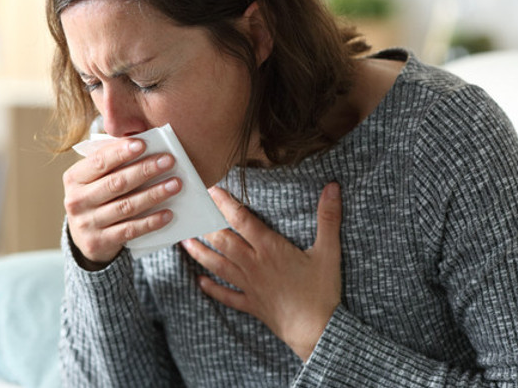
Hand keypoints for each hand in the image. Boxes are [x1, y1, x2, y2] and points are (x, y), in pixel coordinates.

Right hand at [64, 138, 181, 269]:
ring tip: (175, 184)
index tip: (143, 144)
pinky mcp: (98, 242)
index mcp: (74, 178)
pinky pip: (130, 230)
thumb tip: (142, 144)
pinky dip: (150, 221)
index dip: (120, 152)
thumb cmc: (95, 197)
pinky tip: (168, 213)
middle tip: (168, 161)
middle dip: (145, 170)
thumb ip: (111, 162)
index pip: (99, 161)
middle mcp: (76, 201)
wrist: (83, 236)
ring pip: (126, 206)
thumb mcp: (94, 179)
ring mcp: (86, 223)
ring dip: (154, 194)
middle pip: (116, 183)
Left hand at [182, 183, 342, 360]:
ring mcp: (249, 285)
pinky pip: (226, 295)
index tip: (212, 190)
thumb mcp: (329, 251)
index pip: (242, 220)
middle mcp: (253, 264)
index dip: (225, 203)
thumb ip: (328, 217)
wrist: (316, 331)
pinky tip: (200, 281)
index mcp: (270, 248)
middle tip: (191, 213)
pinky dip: (212, 288)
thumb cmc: (322, 291)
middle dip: (206, 225)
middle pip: (223, 241)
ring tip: (185, 242)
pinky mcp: (251, 304)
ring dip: (200, 253)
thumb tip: (332, 187)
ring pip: (218, 265)